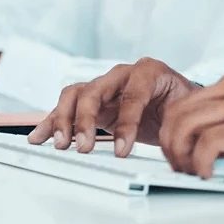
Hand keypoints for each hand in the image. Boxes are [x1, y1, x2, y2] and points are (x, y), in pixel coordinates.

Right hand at [28, 58, 199, 155]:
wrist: (174, 97)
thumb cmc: (179, 101)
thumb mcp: (185, 107)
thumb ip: (177, 119)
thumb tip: (175, 142)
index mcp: (149, 72)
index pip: (133, 95)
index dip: (127, 124)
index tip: (122, 152)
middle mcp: (121, 74)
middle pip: (94, 90)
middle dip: (85, 120)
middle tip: (84, 147)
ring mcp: (103, 86)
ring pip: (75, 95)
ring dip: (64, 120)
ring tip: (61, 145)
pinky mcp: (91, 101)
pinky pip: (66, 107)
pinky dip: (51, 122)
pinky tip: (38, 137)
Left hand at [159, 67, 223, 178]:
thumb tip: (215, 145)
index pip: (186, 100)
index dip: (175, 130)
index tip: (180, 152)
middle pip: (177, 111)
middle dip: (169, 143)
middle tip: (179, 167)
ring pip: (185, 125)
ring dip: (180, 155)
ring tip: (192, 172)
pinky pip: (208, 143)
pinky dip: (200, 163)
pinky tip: (209, 174)